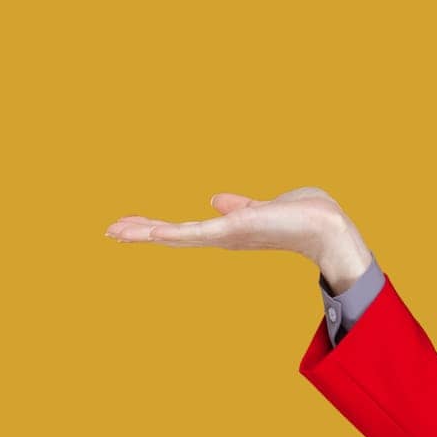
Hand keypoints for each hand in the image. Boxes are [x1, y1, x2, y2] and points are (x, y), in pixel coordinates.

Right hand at [104, 186, 359, 268]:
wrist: (327, 226)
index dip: (156, 228)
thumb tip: (215, 199)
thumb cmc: (303, 217)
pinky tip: (150, 232)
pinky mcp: (234, 231)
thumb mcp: (263, 207)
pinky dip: (172, 233)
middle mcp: (223, 238)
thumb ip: (239, 206)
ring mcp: (227, 236)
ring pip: (177, 236)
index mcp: (227, 231)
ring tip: (114, 230)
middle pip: (174, 235)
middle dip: (142, 233)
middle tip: (108, 230)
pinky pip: (197, 233)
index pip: (185, 230)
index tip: (129, 226)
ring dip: (145, 232)